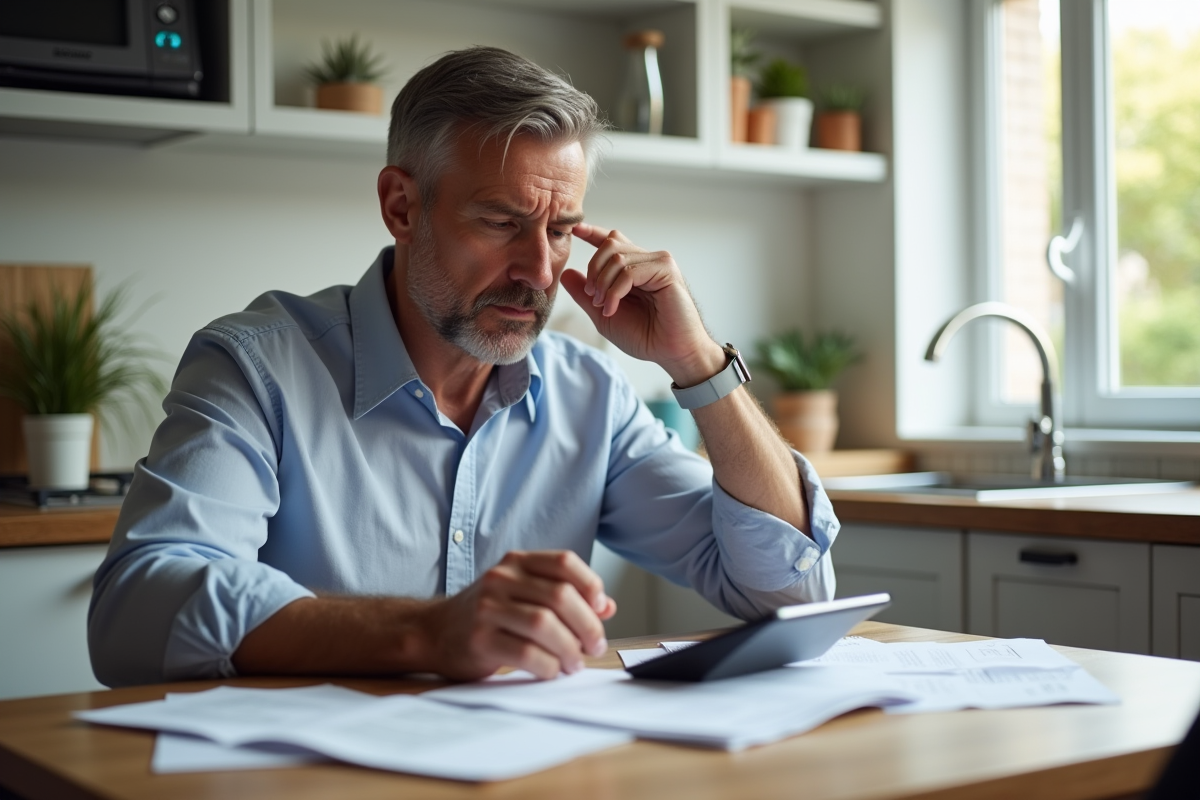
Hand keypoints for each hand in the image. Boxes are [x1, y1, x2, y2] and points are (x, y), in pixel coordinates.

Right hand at [419, 550, 616, 680]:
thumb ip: (563, 596)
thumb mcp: (523, 594)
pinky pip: (526, 654)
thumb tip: (607, 606)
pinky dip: (548, 666)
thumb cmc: (486, 614)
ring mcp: (487, 608)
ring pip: (545, 625)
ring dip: (570, 649)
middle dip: (587, 626)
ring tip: (574, 663)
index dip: (590, 584)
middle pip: (560, 596)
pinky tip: (552, 671)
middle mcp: (501, 579)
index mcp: (516, 562)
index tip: (600, 609)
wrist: (433, 632)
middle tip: (595, 646)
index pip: (564, 562)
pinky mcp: (480, 639)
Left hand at [563, 224, 725, 386]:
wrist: (671, 353)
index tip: (574, 229)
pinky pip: (629, 272)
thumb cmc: (646, 337)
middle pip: (610, 245)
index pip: (612, 241)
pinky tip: (613, 308)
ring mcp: (658, 262)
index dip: (592, 232)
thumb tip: (566, 273)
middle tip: (593, 298)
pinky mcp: (666, 270)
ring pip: (617, 258)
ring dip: (603, 285)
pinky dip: (615, 291)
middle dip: (594, 270)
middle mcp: (647, 260)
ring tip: (605, 307)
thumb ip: (586, 295)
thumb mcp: (604, 315)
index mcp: (634, 268)